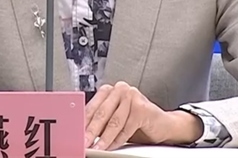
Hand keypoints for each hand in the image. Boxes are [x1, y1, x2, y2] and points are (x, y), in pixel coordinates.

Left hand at [83, 81, 202, 150]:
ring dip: (104, 139)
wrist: (161, 124)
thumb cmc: (136, 121)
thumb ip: (100, 122)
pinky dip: (118, 140)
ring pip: (114, 122)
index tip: (75, 134)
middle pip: (101, 113)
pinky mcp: (142, 108)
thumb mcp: (114, 119)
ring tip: (97, 148)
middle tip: (84, 142)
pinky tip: (112, 146)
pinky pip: (126, 128)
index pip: (92, 107)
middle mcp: (120, 89)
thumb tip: (82, 133)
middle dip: (91, 131)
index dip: (82, 123)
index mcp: (109, 90)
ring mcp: (132, 96)